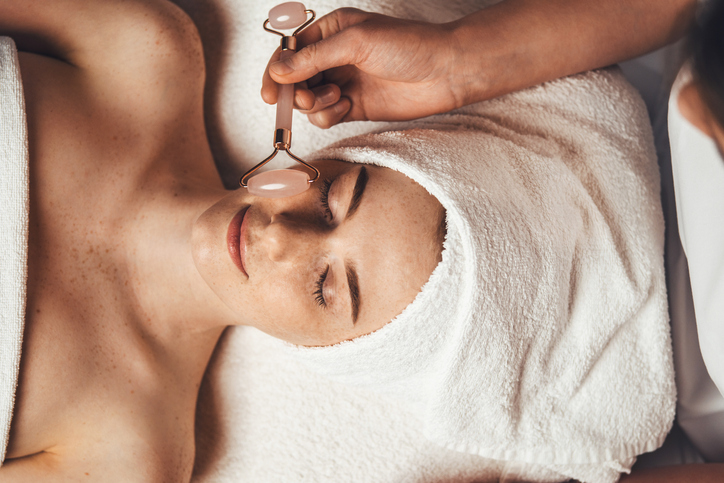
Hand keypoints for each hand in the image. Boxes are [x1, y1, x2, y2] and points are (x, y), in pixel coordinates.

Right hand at [261, 8, 467, 127]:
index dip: (276, 72)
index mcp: (331, 32)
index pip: (289, 52)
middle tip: (305, 98)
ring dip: (314, 104)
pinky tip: (346, 107)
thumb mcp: (355, 42)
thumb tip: (279, 71)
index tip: (270, 93)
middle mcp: (334, 57)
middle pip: (295, 79)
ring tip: (337, 98)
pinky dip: (328, 115)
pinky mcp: (354, 106)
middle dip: (295, 91)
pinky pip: (325, 115)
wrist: (445, 72)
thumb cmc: (408, 45)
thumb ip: (313, 58)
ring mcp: (343, 82)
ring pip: (308, 100)